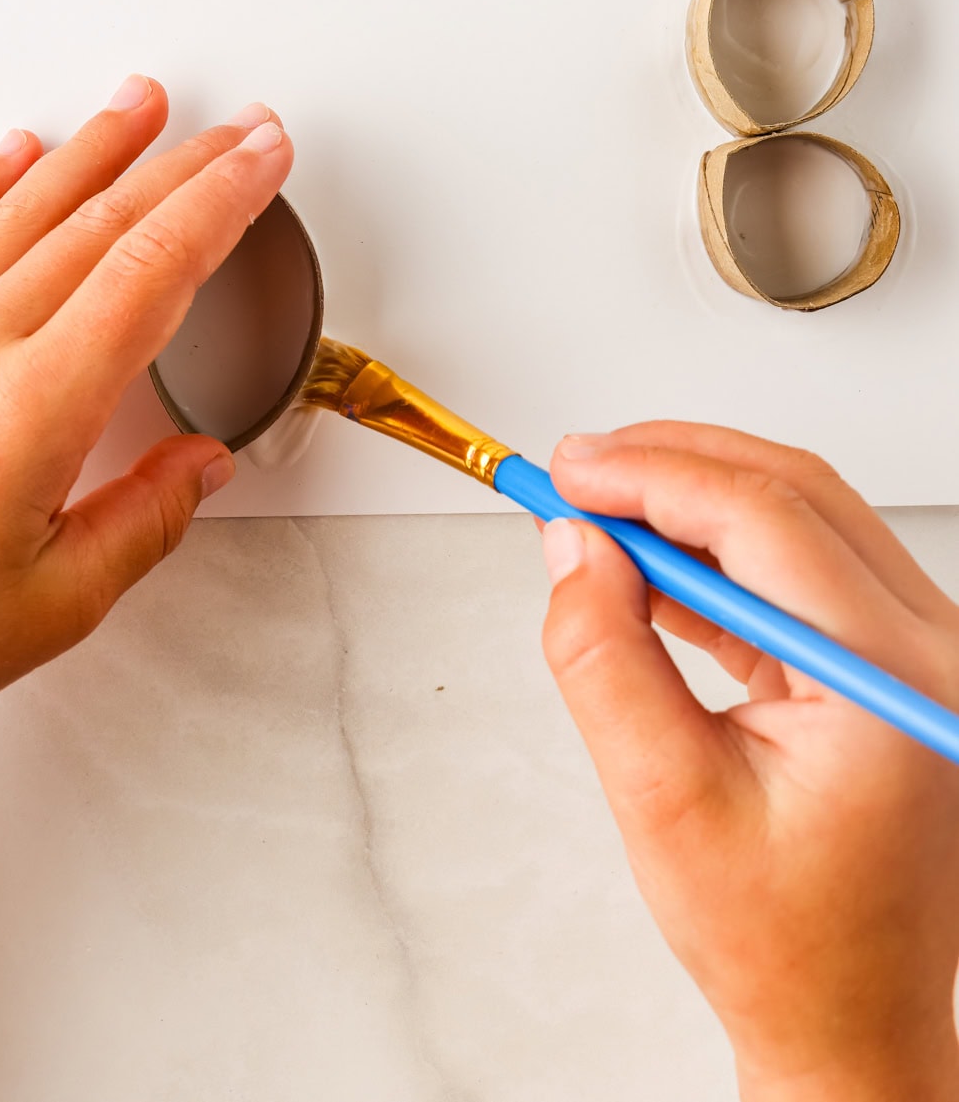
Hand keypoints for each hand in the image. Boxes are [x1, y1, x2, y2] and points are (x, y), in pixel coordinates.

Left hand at [0, 78, 290, 863]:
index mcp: (32, 407)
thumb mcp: (58, 603)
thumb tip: (200, 466)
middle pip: (97, 223)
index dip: (220, 202)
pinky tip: (10, 158)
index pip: (152, 268)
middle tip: (239, 127)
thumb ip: (146, 520)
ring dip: (90, 150)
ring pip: (18, 212)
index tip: (262, 158)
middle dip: (182, 164)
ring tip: (137, 105)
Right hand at [538, 424, 958, 1101]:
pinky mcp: (892, 665)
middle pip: (795, 495)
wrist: (847, 1026)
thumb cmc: (780, 944)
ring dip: (694, 500)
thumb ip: (606, 657)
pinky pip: (803, 568)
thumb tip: (573, 544)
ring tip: (596, 512)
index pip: (767, 521)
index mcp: (890, 682)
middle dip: (672, 467)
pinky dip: (721, 552)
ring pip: (801, 517)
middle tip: (574, 472)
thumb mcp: (663, 800)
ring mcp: (921, 657)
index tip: (569, 471)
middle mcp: (930, 654)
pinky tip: (647, 563)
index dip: (654, 475)